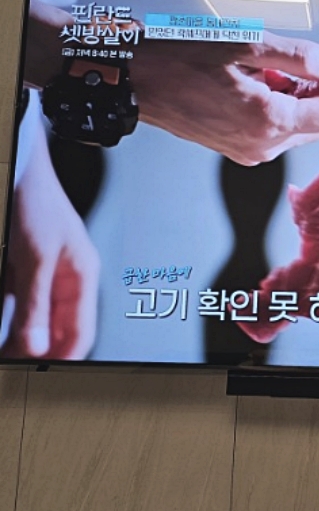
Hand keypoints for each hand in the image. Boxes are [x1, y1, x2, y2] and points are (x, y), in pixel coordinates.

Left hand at [1, 129, 98, 359]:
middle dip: (39, 349)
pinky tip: (4, 329)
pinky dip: (12, 318)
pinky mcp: (26, 271)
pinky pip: (21, 304)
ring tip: (7, 351)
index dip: (67, 355)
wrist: (22, 174)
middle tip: (17, 364)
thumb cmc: (39, 203)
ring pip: (38, 319)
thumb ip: (37, 303)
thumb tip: (36, 344)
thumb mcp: (35, 257)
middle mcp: (67, 279)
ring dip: (22, 336)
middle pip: (58, 328)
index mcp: (83, 276)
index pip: (81, 329)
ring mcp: (47, 276)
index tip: (48, 373)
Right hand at [131, 33, 318, 164]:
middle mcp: (265, 144)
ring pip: (305, 130)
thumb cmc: (181, 58)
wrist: (135, 85)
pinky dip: (297, 115)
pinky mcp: (243, 152)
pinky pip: (284, 133)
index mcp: (269, 118)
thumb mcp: (241, 45)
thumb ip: (297, 58)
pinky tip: (292, 93)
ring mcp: (253, 153)